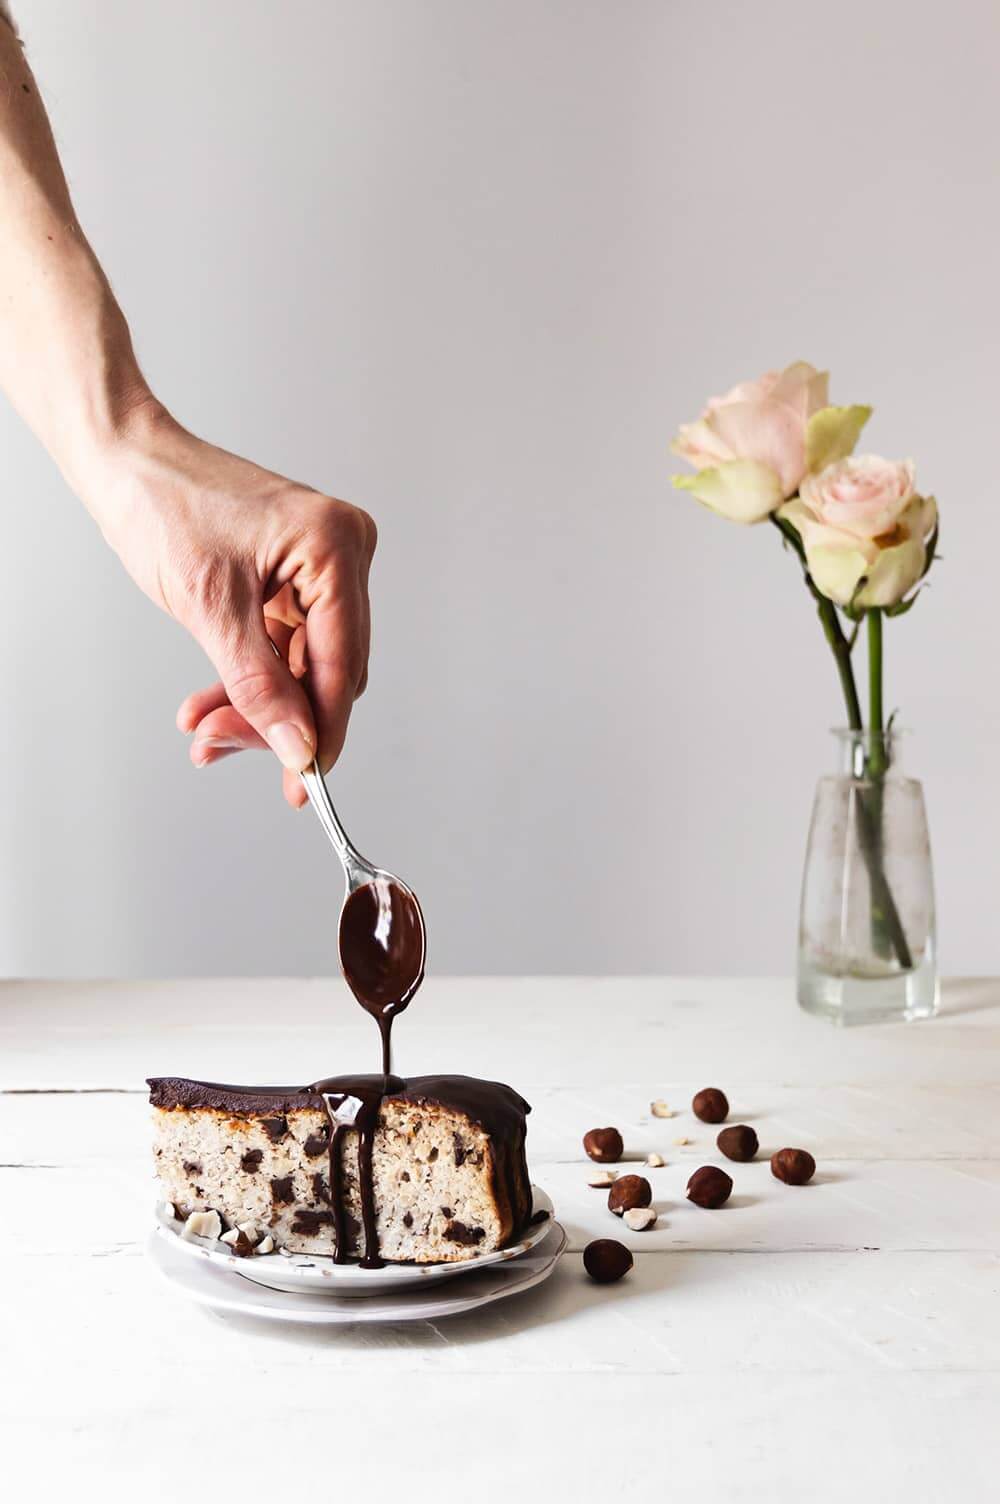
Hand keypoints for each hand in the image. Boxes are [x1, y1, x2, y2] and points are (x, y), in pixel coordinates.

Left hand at [91, 404, 375, 807]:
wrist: (127, 465)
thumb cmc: (164, 506)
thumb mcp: (211, 609)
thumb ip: (261, 686)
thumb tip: (298, 747)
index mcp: (334, 547)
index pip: (343, 663)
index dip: (323, 729)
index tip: (303, 782)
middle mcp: (341, 553)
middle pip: (327, 671)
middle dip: (277, 717)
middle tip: (223, 747)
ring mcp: (320, 567)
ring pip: (302, 667)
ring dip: (255, 704)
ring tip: (204, 731)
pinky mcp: (294, 579)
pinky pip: (283, 648)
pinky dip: (248, 678)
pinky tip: (210, 706)